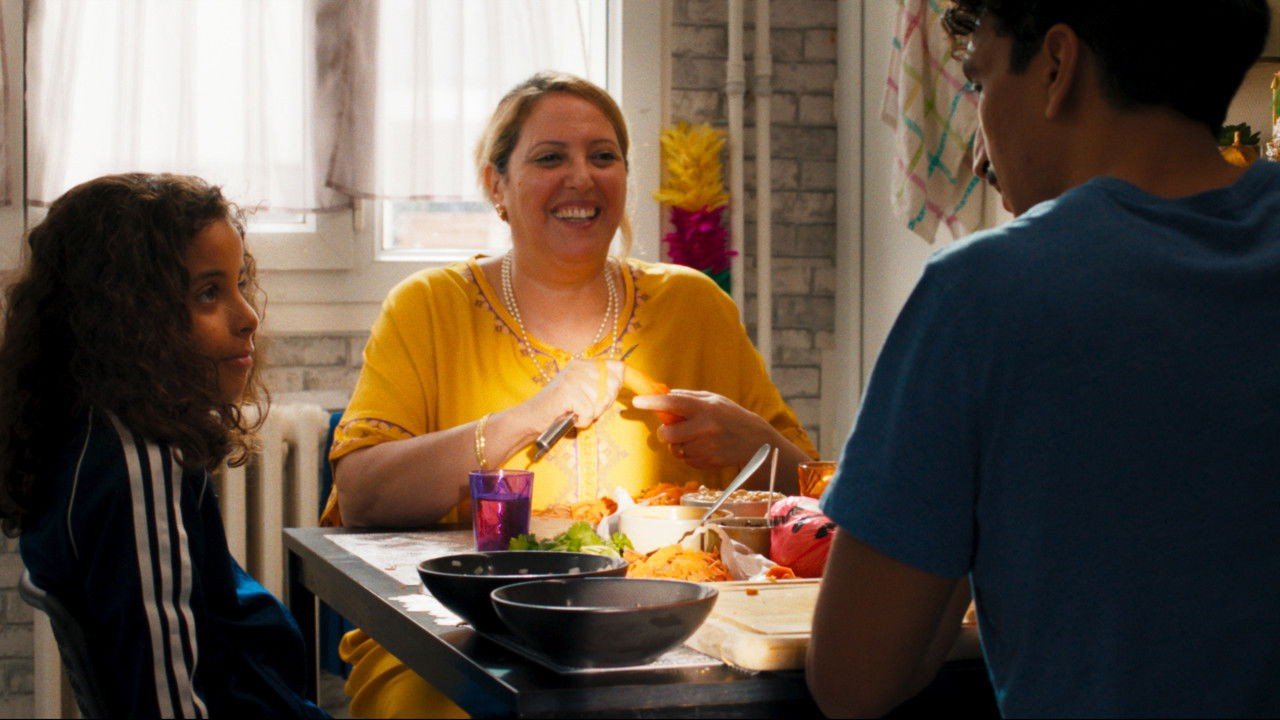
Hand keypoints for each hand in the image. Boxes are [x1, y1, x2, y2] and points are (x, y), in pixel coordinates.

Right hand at [527, 358, 623, 429]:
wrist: (531, 417)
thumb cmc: (559, 408)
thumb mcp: (582, 391)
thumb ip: (601, 384)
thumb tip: (624, 374)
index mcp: (584, 364)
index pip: (617, 367)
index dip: (616, 386)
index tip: (603, 398)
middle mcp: (579, 367)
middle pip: (613, 385)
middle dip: (603, 403)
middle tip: (585, 408)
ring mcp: (573, 378)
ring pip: (602, 400)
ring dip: (591, 414)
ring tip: (575, 413)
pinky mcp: (567, 392)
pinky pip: (590, 411)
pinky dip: (582, 421)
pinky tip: (571, 418)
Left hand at [632, 389, 774, 468]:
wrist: (755, 441)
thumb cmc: (730, 415)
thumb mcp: (713, 399)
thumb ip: (687, 397)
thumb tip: (662, 394)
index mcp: (705, 407)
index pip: (673, 403)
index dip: (653, 402)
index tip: (638, 401)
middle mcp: (705, 427)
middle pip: (667, 433)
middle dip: (665, 432)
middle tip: (672, 428)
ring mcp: (706, 446)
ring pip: (675, 449)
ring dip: (678, 444)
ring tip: (695, 437)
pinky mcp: (707, 462)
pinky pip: (685, 459)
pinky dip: (689, 454)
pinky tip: (703, 447)